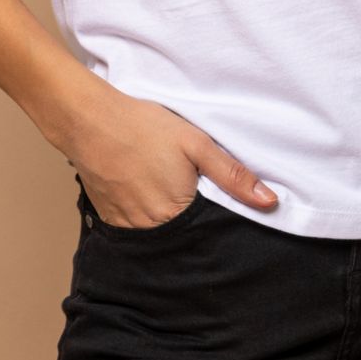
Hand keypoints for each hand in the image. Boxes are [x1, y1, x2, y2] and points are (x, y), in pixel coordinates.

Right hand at [62, 86, 279, 228]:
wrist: (90, 121)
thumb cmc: (144, 128)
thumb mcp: (197, 143)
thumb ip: (233, 175)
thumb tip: (270, 202)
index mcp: (179, 213)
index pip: (210, 234)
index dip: (219, 224)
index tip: (224, 213)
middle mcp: (153, 229)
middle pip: (185, 238)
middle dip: (195, 226)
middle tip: (192, 195)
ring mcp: (129, 227)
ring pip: (160, 236)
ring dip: (169, 222)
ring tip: (168, 192)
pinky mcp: (110, 221)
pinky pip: (136, 231)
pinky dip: (146, 218)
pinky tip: (147, 194)